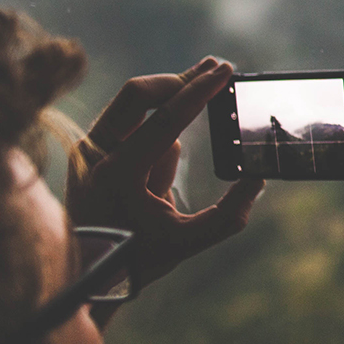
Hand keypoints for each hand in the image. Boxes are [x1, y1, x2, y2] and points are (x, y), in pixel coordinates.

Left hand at [67, 57, 264, 286]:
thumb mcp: (186, 242)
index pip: (164, 120)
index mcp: (117, 174)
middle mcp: (95, 154)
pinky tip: (148, 189)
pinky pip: (131, 131)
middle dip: (177, 80)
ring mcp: (87, 150)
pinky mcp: (89, 149)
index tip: (224, 71)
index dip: (198, 92)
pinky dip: (152, 145)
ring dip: (163, 136)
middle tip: (213, 68)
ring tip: (157, 193)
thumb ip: (227, 216)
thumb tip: (257, 179)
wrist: (85, 275)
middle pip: (137, 94)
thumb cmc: (135, 259)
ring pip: (138, 116)